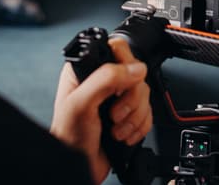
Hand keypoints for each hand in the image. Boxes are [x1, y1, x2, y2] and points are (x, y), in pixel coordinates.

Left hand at [50, 39, 151, 184]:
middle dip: (130, 100)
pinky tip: (122, 134)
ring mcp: (117, 98)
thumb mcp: (81, 104)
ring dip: (134, 117)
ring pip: (145, 94)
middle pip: (137, 74)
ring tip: (115, 128)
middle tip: (114, 113)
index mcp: (87, 70)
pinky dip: (139, 127)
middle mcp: (104, 81)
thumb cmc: (69, 138)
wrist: (79, 167)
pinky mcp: (129, 114)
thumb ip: (106, 80)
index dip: (125, 66)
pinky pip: (149, 112)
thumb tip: (135, 68)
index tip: (120, 87)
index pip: (118, 50)